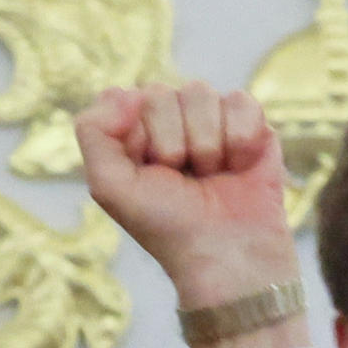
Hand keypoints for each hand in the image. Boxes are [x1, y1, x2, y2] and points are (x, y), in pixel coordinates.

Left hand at [73, 83, 305, 333]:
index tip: (149, 172)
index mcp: (135, 130)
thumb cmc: (168, 227)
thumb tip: (125, 90)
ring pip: (201, 93)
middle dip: (172, 142)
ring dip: (207, 144)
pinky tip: (240, 166)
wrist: (229, 257)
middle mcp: (173, 120)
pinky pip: (242, 101)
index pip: (127, 96)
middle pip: (163, 93)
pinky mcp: (254, 127)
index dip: (138, 135)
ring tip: (212, 176)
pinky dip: (240, 139)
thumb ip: (93, 131)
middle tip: (184, 179)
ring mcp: (214, 121)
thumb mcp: (110, 186)